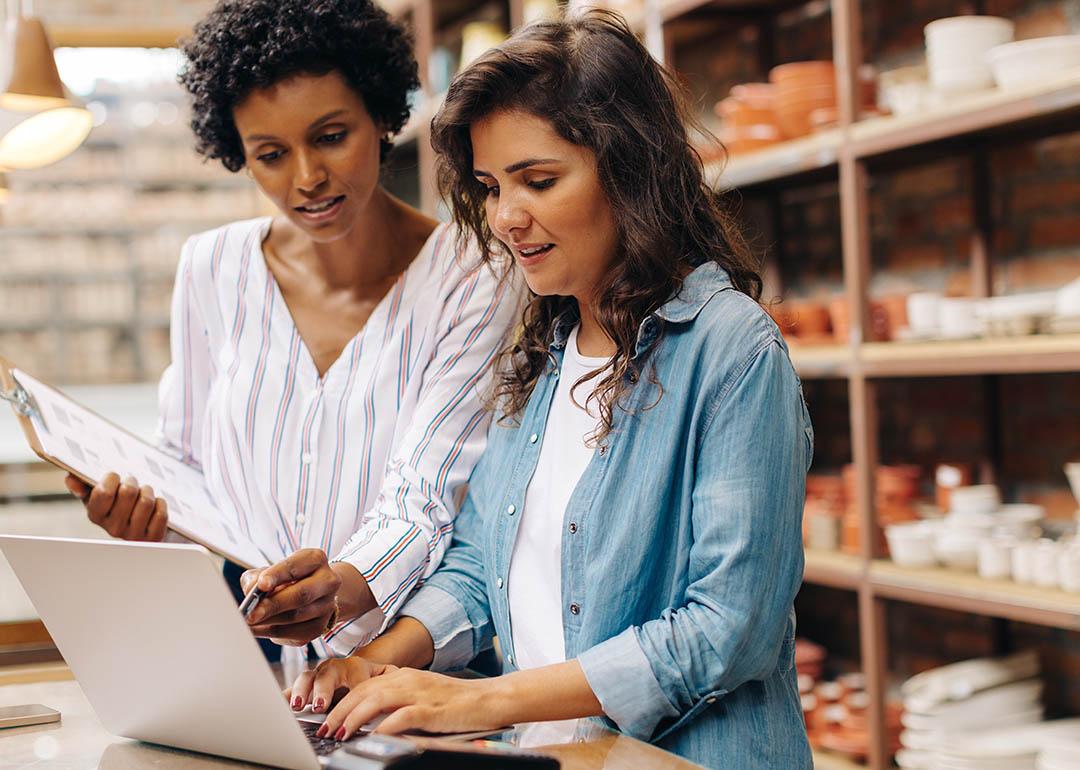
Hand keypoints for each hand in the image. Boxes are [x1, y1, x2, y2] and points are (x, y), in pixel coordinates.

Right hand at [66, 472, 167, 541]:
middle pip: (128, 492)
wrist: (138, 523)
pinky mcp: (152, 538)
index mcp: (95, 515)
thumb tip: (72, 479)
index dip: (112, 478)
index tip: (115, 477)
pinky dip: (160, 504)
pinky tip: (154, 505)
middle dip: (132, 481)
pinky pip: (161, 513)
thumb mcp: (96, 493)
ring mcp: (133, 535)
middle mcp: (112, 528)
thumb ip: (81, 482)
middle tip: (132, 483)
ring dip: (147, 491)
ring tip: (144, 492)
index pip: (103, 492)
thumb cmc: (115, 503)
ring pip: (146, 501)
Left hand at [240, 548, 342, 645]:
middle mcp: (327, 581)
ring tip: (248, 622)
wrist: (313, 593)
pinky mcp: (318, 627)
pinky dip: (271, 632)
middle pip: (301, 595)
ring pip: (295, 617)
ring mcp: (326, 606)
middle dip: (273, 605)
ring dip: (268, 621)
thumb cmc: (287, 579)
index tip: (261, 584)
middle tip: (251, 613)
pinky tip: (257, 629)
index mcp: (315, 560)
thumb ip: (258, 577)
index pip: (295, 567)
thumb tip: (250, 592)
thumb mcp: (272, 570)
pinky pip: (293, 633)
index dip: (277, 575)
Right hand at [285, 656, 394, 713]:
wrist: (364, 673)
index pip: (354, 676)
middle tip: (319, 705)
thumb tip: (395, 690)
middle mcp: (334, 669)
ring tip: (298, 706)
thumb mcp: (386, 680)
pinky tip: (278, 704)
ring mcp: (318, 677)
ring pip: (307, 678)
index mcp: (356, 666)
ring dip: (302, 691)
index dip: (351, 689)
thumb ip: (389, 684)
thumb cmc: (375, 680)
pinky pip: (292, 690)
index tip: (348, 704)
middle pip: (327, 674)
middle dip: (322, 690)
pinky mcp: (305, 688)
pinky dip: (285, 696)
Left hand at [317, 668, 506, 740]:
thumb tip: (372, 720)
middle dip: (339, 711)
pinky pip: (401, 716)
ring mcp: (419, 693)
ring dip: (353, 718)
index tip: (327, 718)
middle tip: (324, 728)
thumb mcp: (422, 696)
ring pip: (375, 701)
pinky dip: (384, 726)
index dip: (341, 702)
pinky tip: (373, 736)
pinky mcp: (431, 710)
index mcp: (403, 676)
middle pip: (363, 691)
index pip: (363, 686)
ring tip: (339, 733)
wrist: (489, 699)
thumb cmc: (457, 701)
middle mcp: (407, 680)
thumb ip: (398, 702)